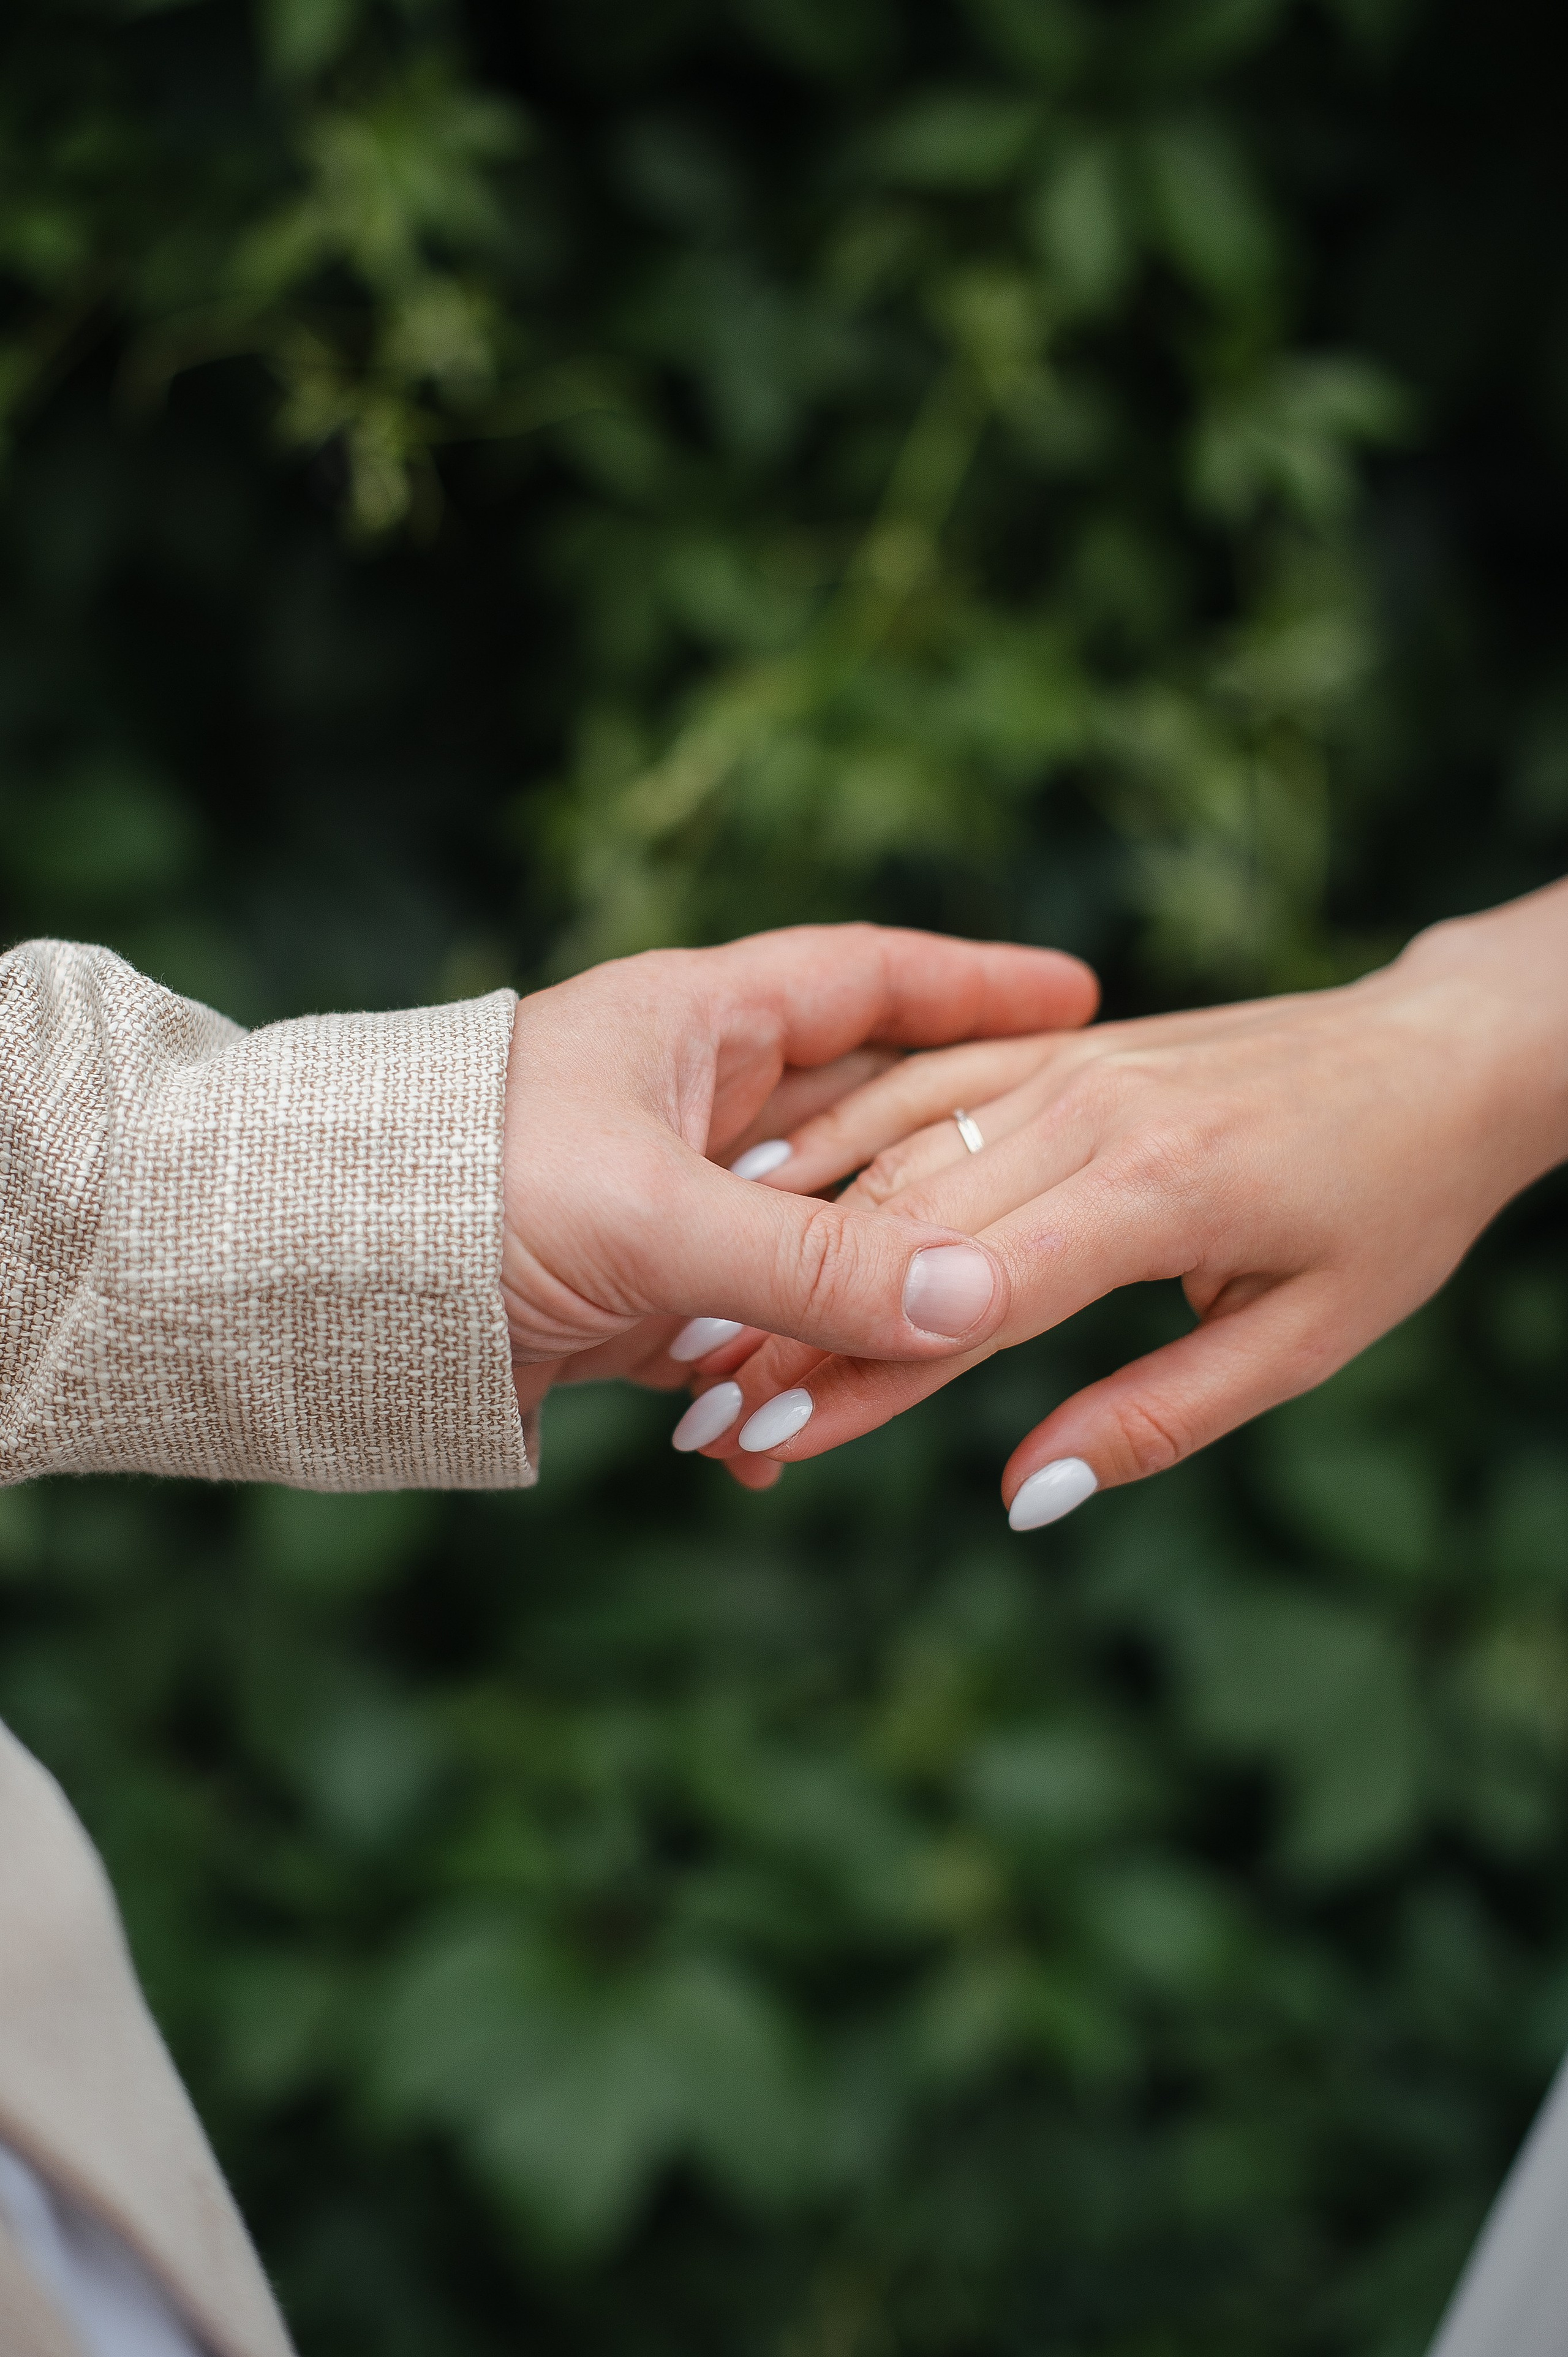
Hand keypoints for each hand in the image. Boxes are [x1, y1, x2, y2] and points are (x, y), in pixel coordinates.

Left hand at [499, 924, 1098, 1467]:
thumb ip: (815, 1260)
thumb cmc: (462, 1187)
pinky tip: (806, 1426)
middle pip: (864, 1117)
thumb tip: (976, 1298)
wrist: (305, 1282)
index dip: (975, 986)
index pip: (868, 980)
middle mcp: (692, 1101)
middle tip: (1064, 1175)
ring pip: (815, 1241)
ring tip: (958, 1333)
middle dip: (953, 1157)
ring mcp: (671, 1201)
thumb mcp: (653, 1213)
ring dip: (867, 1297)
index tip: (1078, 994)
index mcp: (695, 1022)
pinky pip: (752, 1329)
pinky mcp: (639, 1297)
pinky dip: (784, 1374)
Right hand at [679, 886, 1567, 1523]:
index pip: (973, 1298)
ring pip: (892, 1148)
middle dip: (797, 1326)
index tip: (770, 1442)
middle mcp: (1096, 1111)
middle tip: (706, 1419)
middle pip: (906, 1228)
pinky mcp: (1058, 1042)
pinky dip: (831, 1131)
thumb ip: (1157, 1420)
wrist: (1436, 1056)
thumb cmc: (1388, 1211)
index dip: (863, 1374)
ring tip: (705, 1321)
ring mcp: (1070, 1062)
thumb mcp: (1304, 1342)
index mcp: (1161, 1190)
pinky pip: (918, 1077)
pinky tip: (757, 1178)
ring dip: (790, 1237)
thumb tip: (1022, 1496)